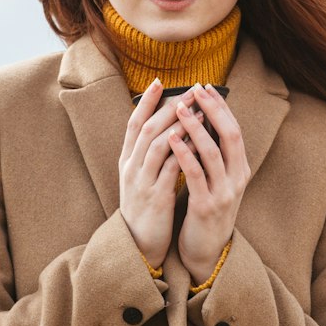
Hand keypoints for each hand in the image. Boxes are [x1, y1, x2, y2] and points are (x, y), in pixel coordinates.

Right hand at [118, 79, 188, 267]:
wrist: (139, 244)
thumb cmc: (145, 208)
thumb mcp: (142, 178)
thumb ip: (150, 155)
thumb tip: (170, 127)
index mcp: (126, 161)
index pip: (133, 124)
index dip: (145, 102)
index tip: (158, 81)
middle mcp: (131, 168)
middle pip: (147, 129)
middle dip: (169, 107)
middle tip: (190, 90)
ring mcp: (142, 182)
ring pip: (158, 144)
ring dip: (179, 125)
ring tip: (198, 110)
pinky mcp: (156, 197)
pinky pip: (171, 168)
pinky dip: (184, 151)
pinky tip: (198, 141)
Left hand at [170, 85, 250, 283]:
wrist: (206, 250)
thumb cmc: (206, 208)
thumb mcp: (218, 180)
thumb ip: (215, 154)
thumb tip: (203, 119)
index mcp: (240, 169)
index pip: (234, 129)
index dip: (221, 107)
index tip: (205, 86)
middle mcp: (237, 178)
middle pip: (230, 135)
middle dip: (212, 110)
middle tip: (196, 89)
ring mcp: (223, 193)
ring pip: (212, 152)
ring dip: (194, 128)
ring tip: (178, 109)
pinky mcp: (206, 206)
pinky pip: (195, 175)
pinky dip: (184, 154)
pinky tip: (171, 139)